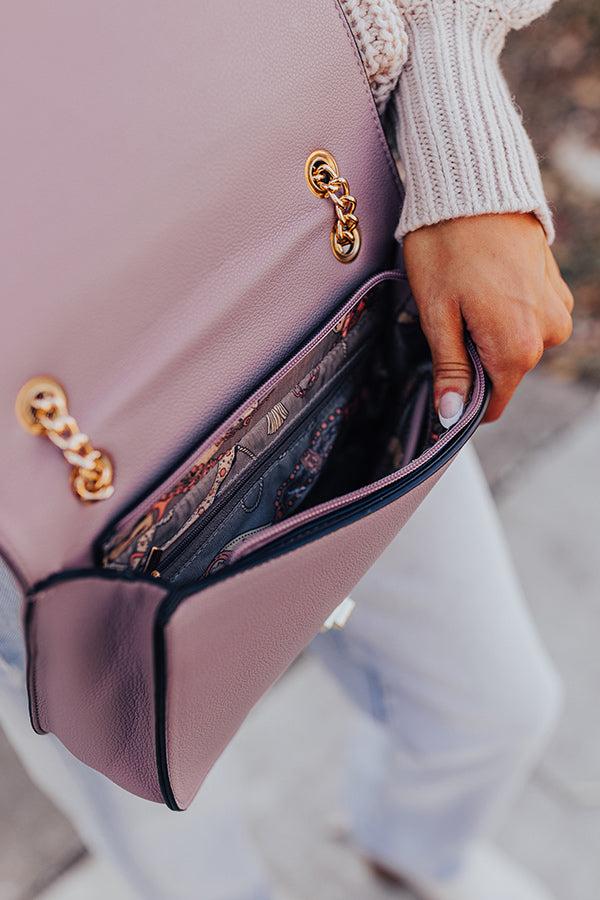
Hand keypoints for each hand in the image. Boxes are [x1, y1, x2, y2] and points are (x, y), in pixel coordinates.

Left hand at [403, 213, 573, 423]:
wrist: (475, 184)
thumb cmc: (447, 246)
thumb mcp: (436, 314)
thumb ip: (450, 369)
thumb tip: (452, 415)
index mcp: (516, 348)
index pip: (491, 404)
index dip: (462, 400)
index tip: (439, 381)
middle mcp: (547, 334)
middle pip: (503, 373)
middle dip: (473, 357)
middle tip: (447, 319)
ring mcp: (557, 310)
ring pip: (515, 345)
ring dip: (489, 333)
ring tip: (465, 296)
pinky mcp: (556, 289)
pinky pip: (528, 319)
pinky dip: (505, 312)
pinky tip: (485, 285)